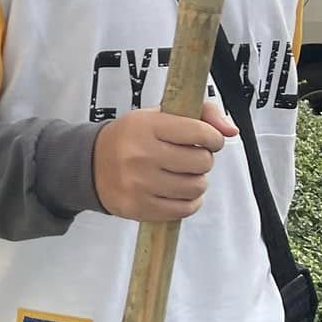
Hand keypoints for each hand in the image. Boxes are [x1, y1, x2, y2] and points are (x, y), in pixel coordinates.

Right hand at [92, 104, 238, 223]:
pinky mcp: (139, 207)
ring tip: (184, 175)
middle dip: (203, 160)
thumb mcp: (159, 115)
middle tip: (190, 158)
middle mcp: (141, 154)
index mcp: (147, 125)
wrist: (91, 164)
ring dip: (197, 181)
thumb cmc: (132, 137)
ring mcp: (139, 183)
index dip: (213, 138)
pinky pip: (184, 209)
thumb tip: (231, 131)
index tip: (207, 140)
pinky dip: (190, 202)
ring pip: (196, 187)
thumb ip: (201, 113)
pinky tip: (179, 192)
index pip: (200, 133)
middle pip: (202, 162)